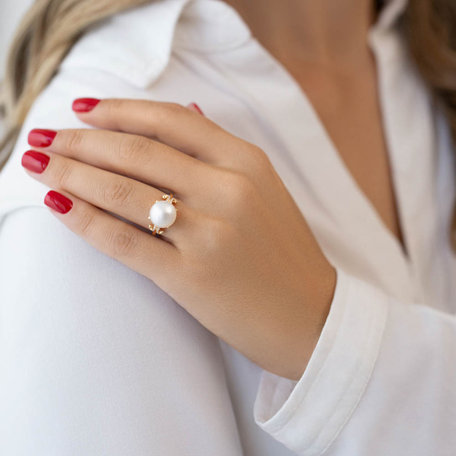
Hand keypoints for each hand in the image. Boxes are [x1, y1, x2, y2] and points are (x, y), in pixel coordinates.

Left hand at [21, 98, 336, 379]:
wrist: (312, 316)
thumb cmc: (284, 254)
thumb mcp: (265, 190)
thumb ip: (222, 151)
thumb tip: (188, 108)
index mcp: (247, 162)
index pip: (170, 120)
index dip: (118, 110)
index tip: (81, 109)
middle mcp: (229, 190)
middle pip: (138, 151)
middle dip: (81, 140)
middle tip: (44, 137)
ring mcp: (210, 233)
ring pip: (123, 191)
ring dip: (71, 173)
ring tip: (38, 164)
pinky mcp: (191, 276)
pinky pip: (124, 239)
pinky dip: (84, 219)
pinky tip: (58, 204)